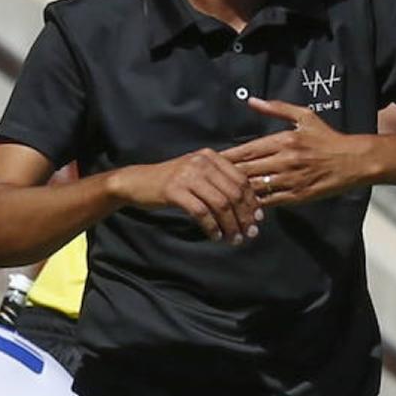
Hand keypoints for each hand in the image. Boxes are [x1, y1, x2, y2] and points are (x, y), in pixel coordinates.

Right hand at [110, 148, 262, 242]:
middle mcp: (201, 162)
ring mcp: (187, 175)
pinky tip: (215, 236)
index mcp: (211, 157)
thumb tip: (250, 206)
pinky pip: (201, 212)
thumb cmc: (172, 182)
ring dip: (230, 225)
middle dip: (244, 216)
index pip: (241, 179)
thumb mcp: (198, 174)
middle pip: (234, 193)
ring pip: (220, 204)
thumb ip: (220, 182)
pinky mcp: (174, 191)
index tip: (258, 219)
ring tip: (234, 239)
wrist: (137, 182)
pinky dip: (212, 227)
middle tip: (249, 234)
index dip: (252, 201)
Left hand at [224, 97, 374, 205]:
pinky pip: (270, 201)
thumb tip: (251, 101)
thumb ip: (277, 109)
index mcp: (284, 140)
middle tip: (208, 179)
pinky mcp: (298, 196)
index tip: (211, 160)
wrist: (353, 161)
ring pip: (256, 187)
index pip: (247, 150)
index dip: (227, 157)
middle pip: (247, 170)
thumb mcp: (304, 117)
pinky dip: (255, 203)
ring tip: (220, 192)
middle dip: (226, 175)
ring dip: (237, 191)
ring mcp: (291, 180)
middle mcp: (286, 160)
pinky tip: (243, 204)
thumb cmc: (327, 138)